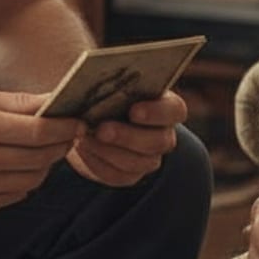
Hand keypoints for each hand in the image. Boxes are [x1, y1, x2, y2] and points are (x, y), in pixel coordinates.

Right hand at [0, 88, 82, 213]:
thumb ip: (19, 103)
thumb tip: (58, 100)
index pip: (39, 131)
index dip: (65, 127)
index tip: (79, 122)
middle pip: (40, 157)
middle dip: (60, 145)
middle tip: (66, 134)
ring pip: (34, 179)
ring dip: (45, 165)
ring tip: (42, 149)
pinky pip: (17, 195)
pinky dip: (26, 181)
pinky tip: (18, 165)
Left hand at [66, 89, 186, 186]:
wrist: (84, 119)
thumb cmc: (100, 93)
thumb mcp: (104, 84)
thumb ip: (109, 83)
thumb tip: (91, 88)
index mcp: (165, 105)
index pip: (175, 110)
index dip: (157, 112)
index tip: (134, 111)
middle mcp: (162, 133)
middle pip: (158, 141)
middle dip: (128, 136)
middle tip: (102, 129)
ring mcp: (148, 157)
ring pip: (139, 163)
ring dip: (109, 151)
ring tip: (84, 137)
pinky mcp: (129, 174)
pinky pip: (118, 175)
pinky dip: (97, 162)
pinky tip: (82, 149)